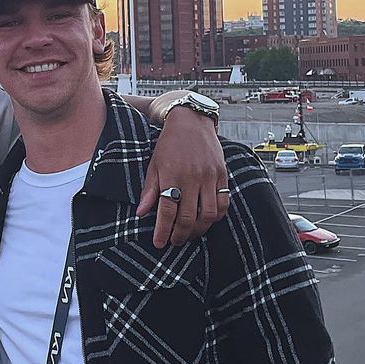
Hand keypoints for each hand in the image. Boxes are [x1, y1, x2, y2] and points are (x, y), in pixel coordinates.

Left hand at [137, 107, 228, 247]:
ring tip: (190, 233)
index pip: (167, 211)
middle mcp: (192, 177)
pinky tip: (207, 220)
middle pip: (188, 217)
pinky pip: (223, 203)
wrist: (191, 120)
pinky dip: (216, 217)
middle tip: (174, 241)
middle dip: (180, 234)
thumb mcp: (154, 164)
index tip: (159, 243)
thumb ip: (150, 190)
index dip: (162, 230)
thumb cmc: (170, 143)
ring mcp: (210, 177)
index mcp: (172, 174)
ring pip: (208, 214)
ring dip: (199, 229)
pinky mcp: (222, 175)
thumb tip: (141, 213)